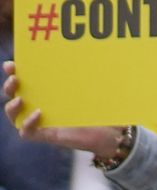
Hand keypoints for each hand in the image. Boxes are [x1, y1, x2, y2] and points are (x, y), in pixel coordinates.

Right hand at [4, 63, 128, 156]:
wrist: (113, 132)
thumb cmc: (104, 108)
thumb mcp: (95, 88)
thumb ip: (90, 74)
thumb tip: (92, 54)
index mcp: (49, 92)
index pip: (26, 81)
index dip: (15, 72)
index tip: (12, 64)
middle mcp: (41, 105)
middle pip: (14, 96)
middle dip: (9, 86)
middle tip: (15, 78)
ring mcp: (43, 122)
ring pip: (15, 115)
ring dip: (12, 106)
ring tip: (20, 98)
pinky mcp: (47, 136)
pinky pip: (27, 132)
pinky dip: (28, 123)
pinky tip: (37, 113)